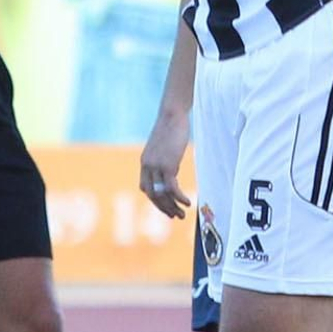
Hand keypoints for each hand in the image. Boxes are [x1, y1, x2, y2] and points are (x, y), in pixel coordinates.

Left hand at [140, 103, 191, 220]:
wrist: (172, 114)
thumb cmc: (171, 128)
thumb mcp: (164, 147)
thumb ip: (164, 161)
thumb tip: (171, 172)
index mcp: (145, 162)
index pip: (145, 188)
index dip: (155, 201)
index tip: (167, 208)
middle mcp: (147, 166)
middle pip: (153, 195)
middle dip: (164, 208)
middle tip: (176, 216)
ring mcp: (156, 166)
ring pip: (162, 194)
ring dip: (172, 207)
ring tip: (182, 214)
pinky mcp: (168, 165)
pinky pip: (172, 188)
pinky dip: (179, 198)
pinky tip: (187, 202)